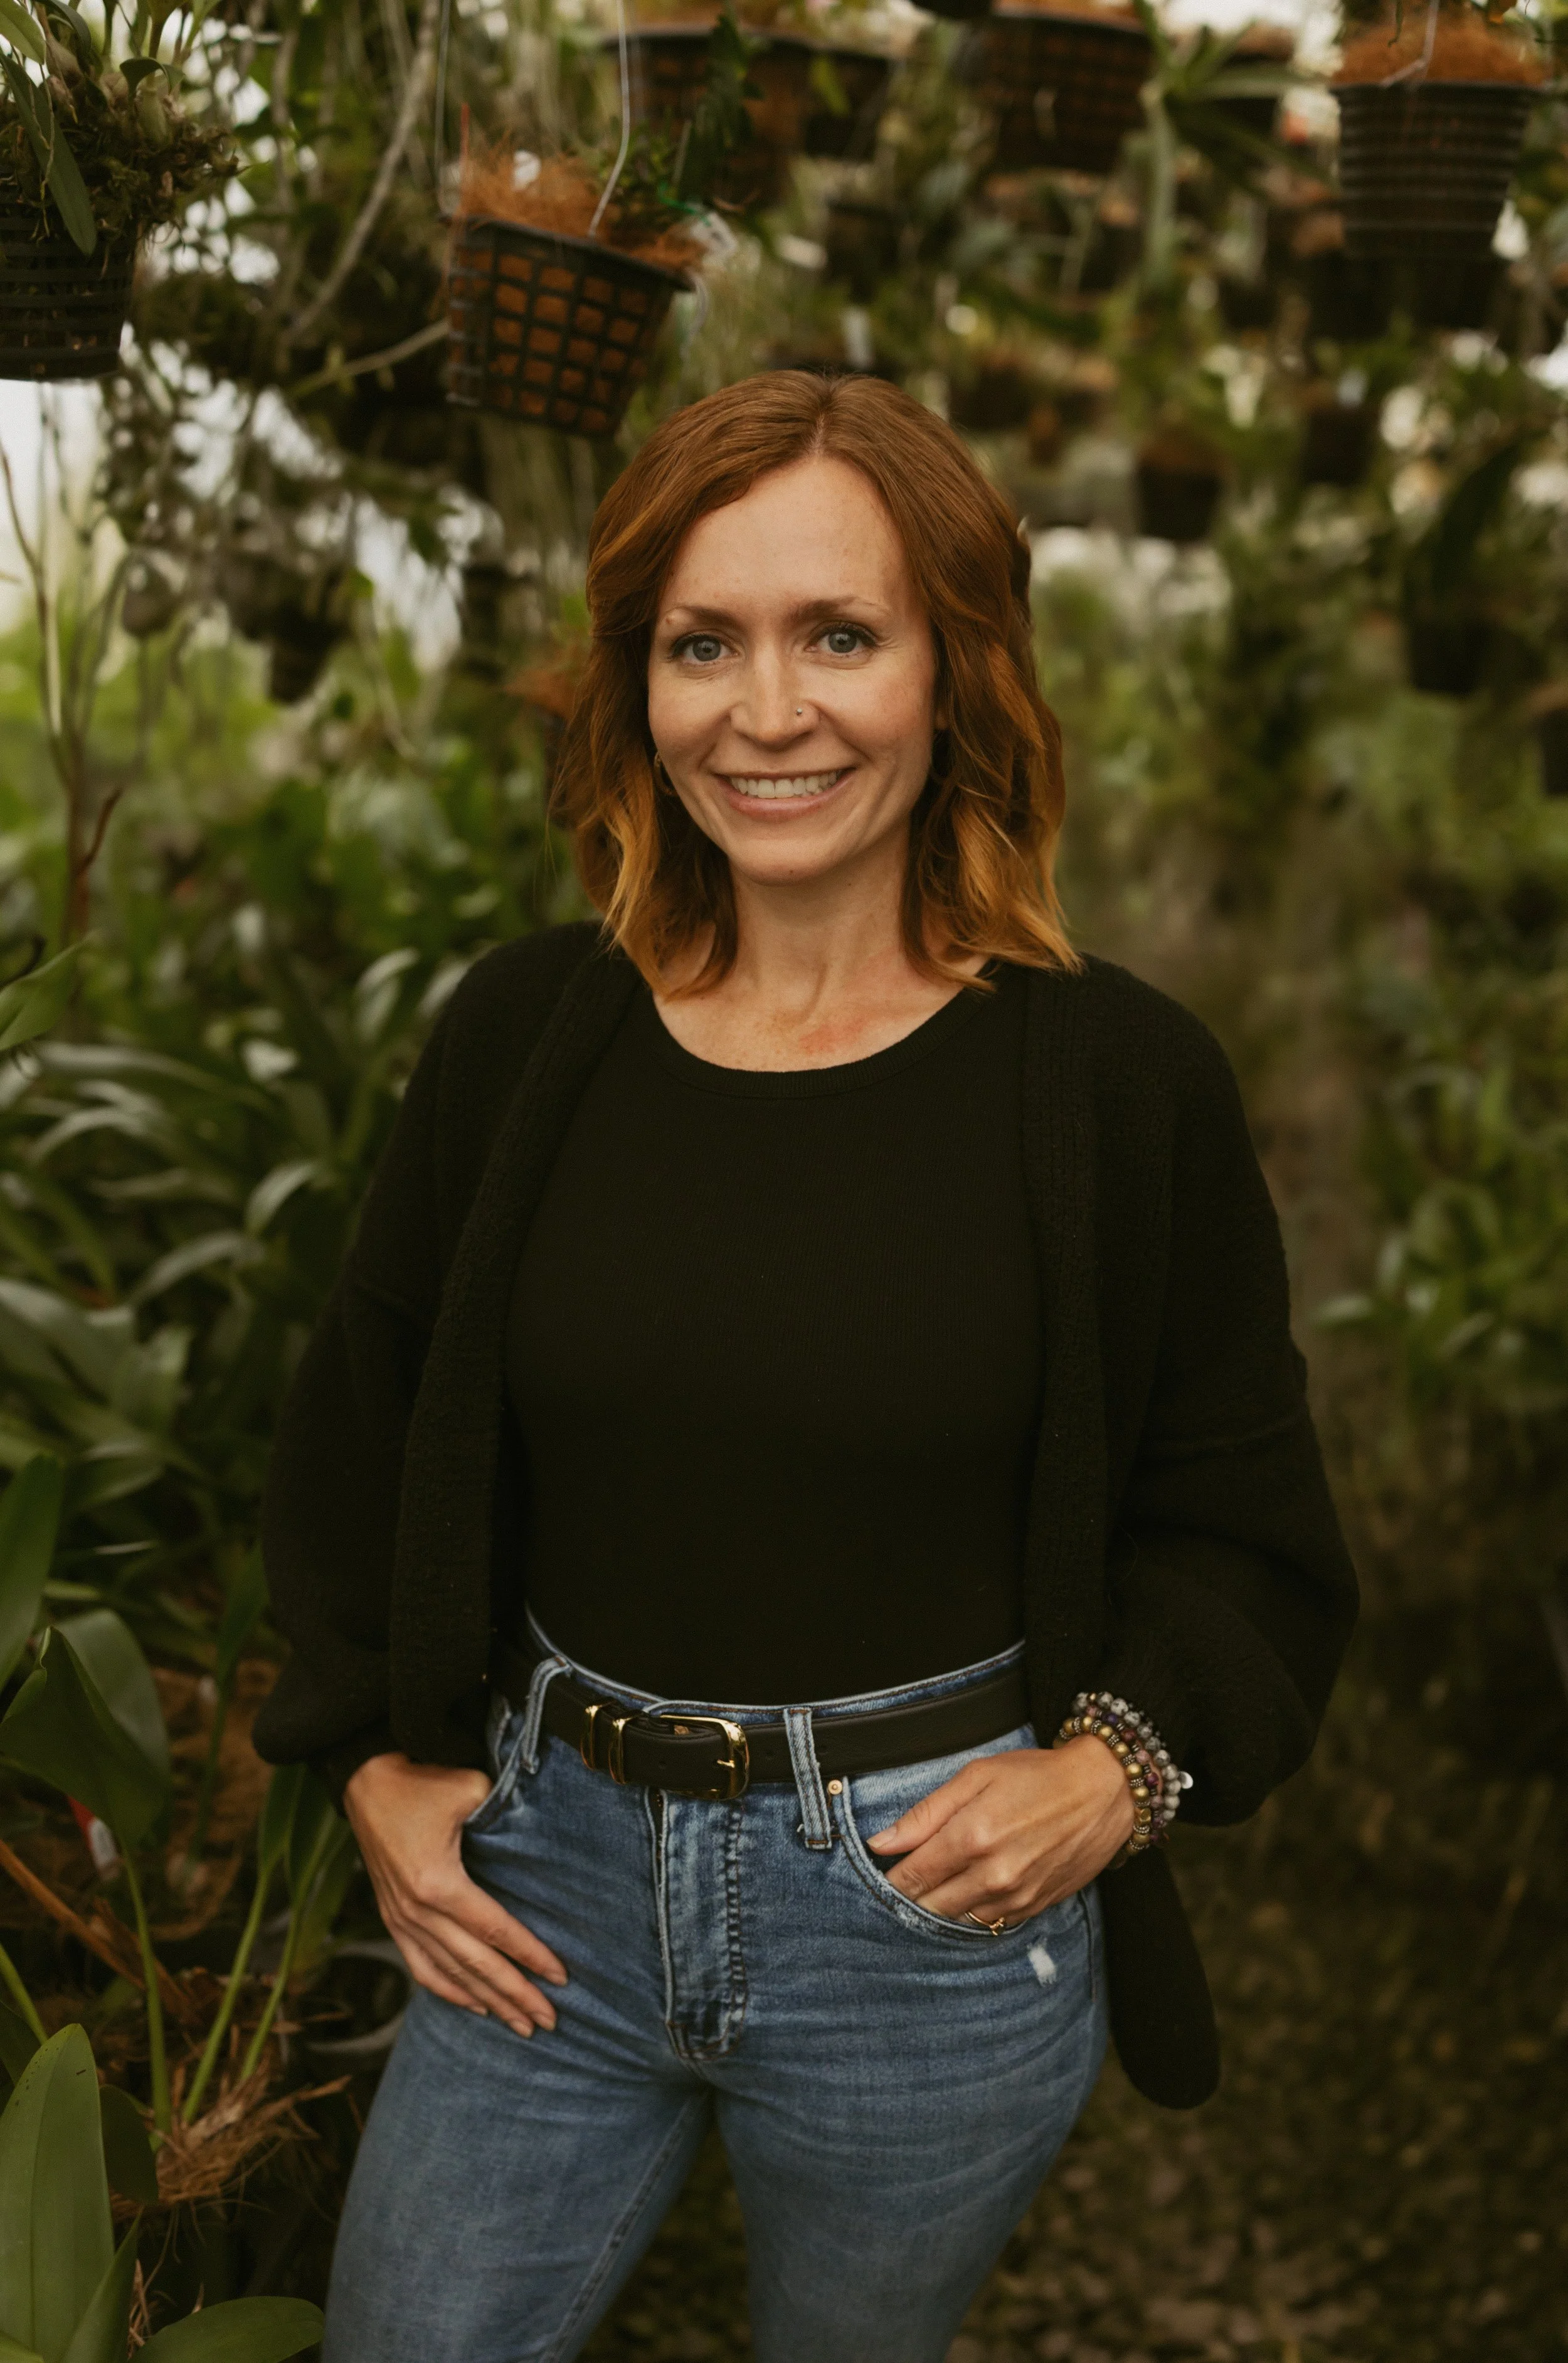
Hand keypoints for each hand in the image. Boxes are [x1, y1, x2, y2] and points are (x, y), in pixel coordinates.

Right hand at [344, 1752, 566, 2037]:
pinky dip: (449, 1990)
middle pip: (476, 1963)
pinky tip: (474, 2005)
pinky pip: (421, 1967)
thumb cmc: (422, 1781)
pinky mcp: (392, 1918)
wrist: (366, 1780)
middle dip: (515, 1994)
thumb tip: (538, 1841)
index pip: (495, 1930)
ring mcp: (401, 1919)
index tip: (561, 1977)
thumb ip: (505, 1816)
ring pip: (450, 1973)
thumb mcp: (470, 1788)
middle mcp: (417, 1910)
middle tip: (549, 2020)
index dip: (530, 1955)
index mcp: (438, 1883)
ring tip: (519, 2024)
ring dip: (487, 2001)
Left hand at [866, 1737, 1134, 1925]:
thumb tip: (882, 1842)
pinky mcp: (1034, 1907)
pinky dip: (972, 1911)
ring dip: (940, 1907)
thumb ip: (926, 1813)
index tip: (881, 1871)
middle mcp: (993, 1874)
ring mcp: (1016, 1896)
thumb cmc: (1037, 1776)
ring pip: (957, 1920)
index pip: (912, 1876)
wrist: (1102, 1792)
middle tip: (905, 1878)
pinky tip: (971, 1889)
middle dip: (910, 1896)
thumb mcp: (977, 1776)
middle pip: (929, 1906)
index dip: (889, 1878)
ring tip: (937, 1884)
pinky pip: (989, 1923)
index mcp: (973, 1836)